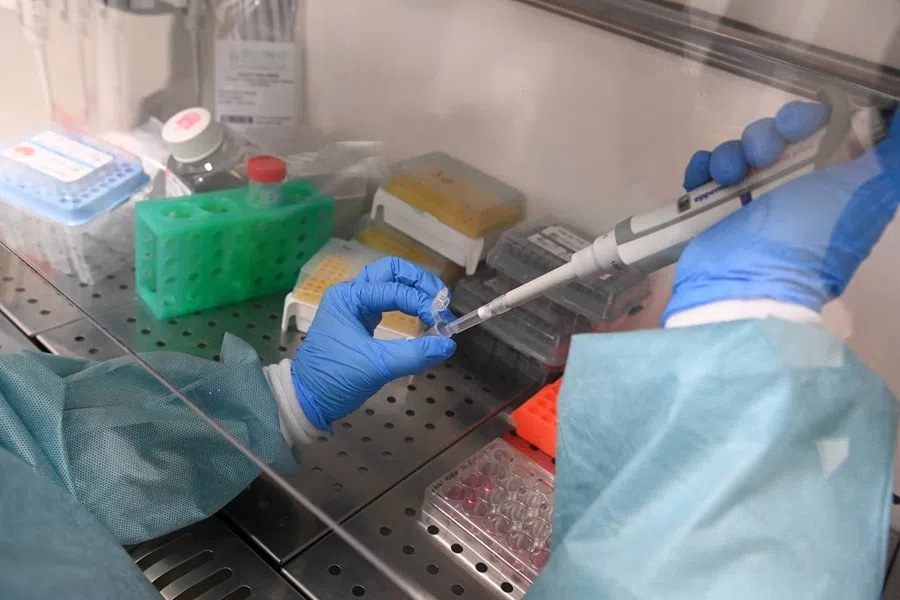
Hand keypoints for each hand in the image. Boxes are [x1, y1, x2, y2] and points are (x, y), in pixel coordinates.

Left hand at [290, 257, 455, 430]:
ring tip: (436, 306)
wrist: (308, 400)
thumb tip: (448, 345)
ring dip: (414, 290)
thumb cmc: (335, 379)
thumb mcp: (376, 366)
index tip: (442, 322)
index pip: (395, 290)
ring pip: (390, 282)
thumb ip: (414, 354)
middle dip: (420, 281)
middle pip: (392, 271)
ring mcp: (355, 306)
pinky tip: (421, 316)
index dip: (422, 302)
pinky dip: (407, 304)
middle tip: (442, 301)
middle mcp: (351, 294)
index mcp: (348, 298)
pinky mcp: (360, 320)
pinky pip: (388, 301)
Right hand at [664, 100, 899, 322]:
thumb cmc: (810, 238)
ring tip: (728, 177)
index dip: (809, 117)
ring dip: (731, 153)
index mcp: (830, 180)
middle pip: (775, 134)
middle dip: (765, 135)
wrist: (751, 285)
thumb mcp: (866, 193)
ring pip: (738, 148)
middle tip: (763, 156)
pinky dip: (701, 167)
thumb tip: (889, 118)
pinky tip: (703, 180)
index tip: (799, 125)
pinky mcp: (713, 208)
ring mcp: (749, 197)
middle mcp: (791, 186)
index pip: (820, 129)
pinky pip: (704, 170)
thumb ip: (889, 156)